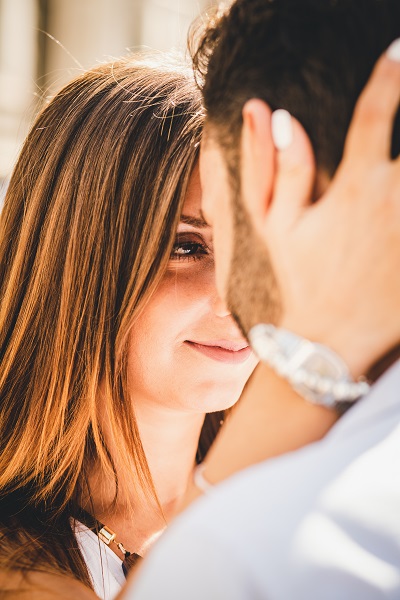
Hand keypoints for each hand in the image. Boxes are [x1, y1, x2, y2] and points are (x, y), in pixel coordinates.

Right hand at [264, 43, 399, 377]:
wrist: (335, 339)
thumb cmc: (302, 279)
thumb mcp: (275, 226)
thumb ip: (272, 167)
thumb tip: (267, 112)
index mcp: (355, 187)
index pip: (375, 113)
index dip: (388, 75)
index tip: (396, 52)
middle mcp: (394, 200)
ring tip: (393, 184)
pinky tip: (399, 209)